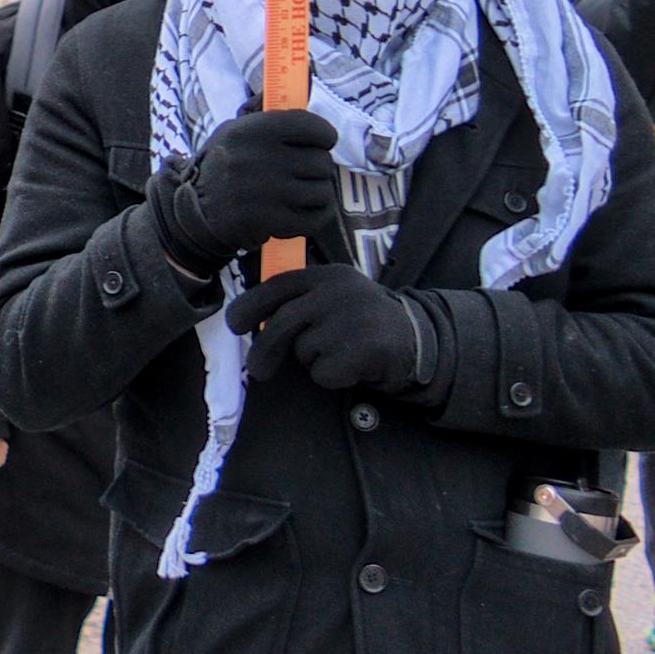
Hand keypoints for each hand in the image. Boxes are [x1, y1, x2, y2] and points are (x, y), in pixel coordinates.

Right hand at [155, 105, 348, 274]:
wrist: (194, 210)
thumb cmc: (226, 162)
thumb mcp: (240, 127)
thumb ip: (274, 101)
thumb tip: (310, 67)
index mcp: (253, 129)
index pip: (315, 128)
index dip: (322, 137)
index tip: (312, 144)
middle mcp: (258, 159)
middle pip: (322, 163)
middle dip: (314, 169)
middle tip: (296, 173)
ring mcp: (264, 193)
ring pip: (322, 191)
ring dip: (314, 194)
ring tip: (294, 193)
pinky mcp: (269, 222)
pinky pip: (317, 218)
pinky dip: (313, 216)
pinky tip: (297, 211)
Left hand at [242, 264, 434, 396]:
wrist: (419, 341)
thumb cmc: (362, 324)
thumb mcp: (334, 299)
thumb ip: (298, 303)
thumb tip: (246, 321)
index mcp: (329, 276)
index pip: (277, 286)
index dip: (250, 306)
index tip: (235, 324)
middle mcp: (339, 291)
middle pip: (281, 323)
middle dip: (264, 350)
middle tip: (259, 371)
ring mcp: (353, 317)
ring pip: (302, 350)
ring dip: (313, 362)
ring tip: (339, 353)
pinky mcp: (364, 347)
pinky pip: (323, 373)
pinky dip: (333, 378)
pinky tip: (354, 368)